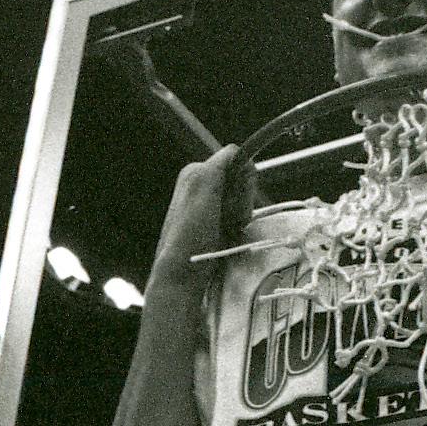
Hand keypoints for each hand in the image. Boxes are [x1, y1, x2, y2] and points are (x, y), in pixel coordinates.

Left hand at [150, 144, 248, 287]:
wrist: (182, 275)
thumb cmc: (191, 235)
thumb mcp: (204, 188)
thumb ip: (220, 164)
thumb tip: (238, 151)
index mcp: (196, 171)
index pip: (239, 161)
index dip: (244, 182)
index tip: (234, 202)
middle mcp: (201, 183)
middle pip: (242, 180)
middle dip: (242, 200)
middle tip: (228, 220)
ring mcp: (209, 203)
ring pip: (243, 198)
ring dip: (241, 214)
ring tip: (226, 230)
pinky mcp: (215, 221)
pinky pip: (239, 214)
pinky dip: (239, 225)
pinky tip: (228, 236)